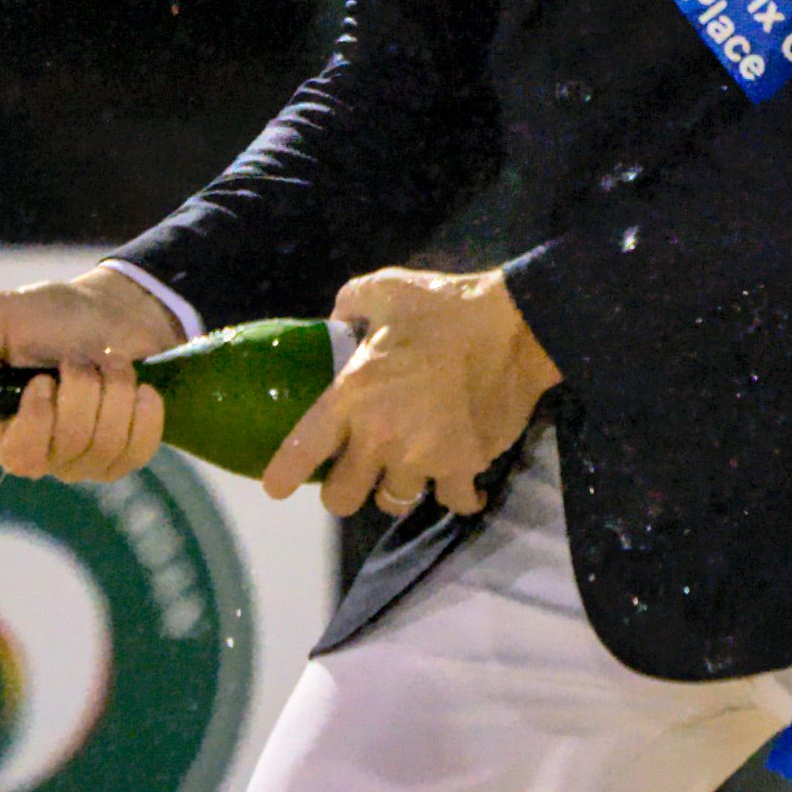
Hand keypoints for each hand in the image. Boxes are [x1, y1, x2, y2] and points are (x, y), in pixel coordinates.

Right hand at [0, 268, 181, 481]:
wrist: (108, 311)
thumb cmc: (47, 315)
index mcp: (4, 427)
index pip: (19, 454)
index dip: (38, 418)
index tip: (45, 377)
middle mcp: (42, 452)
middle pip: (71, 444)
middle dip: (83, 388)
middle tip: (81, 356)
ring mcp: (83, 459)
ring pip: (107, 445)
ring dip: (115, 390)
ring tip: (110, 361)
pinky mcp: (122, 455)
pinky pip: (138, 451)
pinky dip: (144, 414)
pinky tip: (141, 390)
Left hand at [263, 266, 560, 519]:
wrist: (515, 328)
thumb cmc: (445, 307)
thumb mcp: (386, 288)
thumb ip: (350, 302)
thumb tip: (337, 320)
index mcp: (352, 395)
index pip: (302, 451)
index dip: (282, 476)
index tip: (276, 487)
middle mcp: (380, 436)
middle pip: (342, 499)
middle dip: (344, 489)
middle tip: (357, 471)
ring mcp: (423, 458)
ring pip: (393, 502)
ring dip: (397, 487)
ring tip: (408, 467)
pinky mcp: (463, 466)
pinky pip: (451, 502)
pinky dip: (455, 496)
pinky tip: (459, 484)